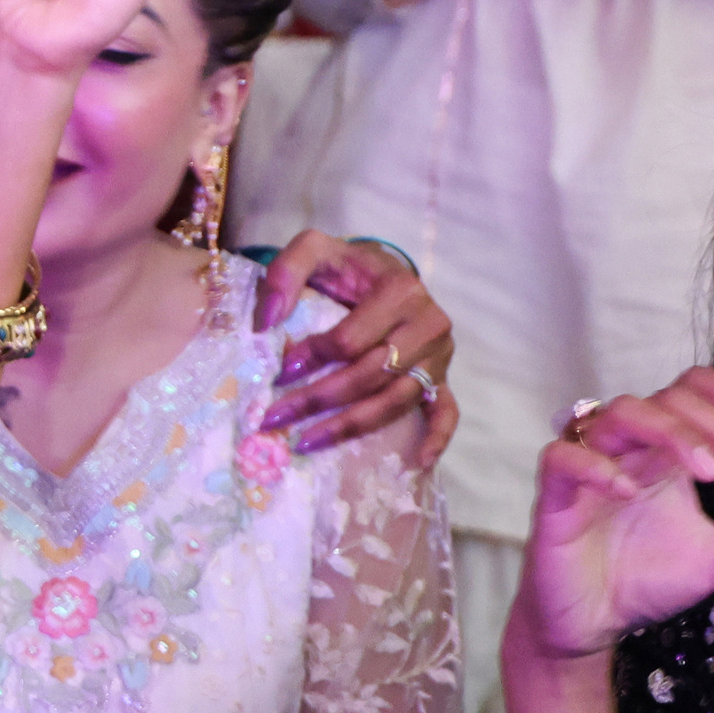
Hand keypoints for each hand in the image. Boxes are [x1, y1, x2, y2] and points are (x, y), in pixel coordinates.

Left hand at [253, 232, 458, 463]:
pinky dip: (437, 437)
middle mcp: (428, 325)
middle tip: (272, 418)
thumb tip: (267, 321)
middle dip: (317, 399)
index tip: (276, 372)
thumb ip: (287, 272)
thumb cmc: (345, 266)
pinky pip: (446, 412)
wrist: (380, 273)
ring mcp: (439, 357)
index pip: (350, 339)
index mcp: (401, 291)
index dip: (310, 358)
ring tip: (304, 442)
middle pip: (369, 375)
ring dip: (349, 426)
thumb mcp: (314, 250)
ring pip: (395, 401)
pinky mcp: (442, 378)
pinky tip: (418, 462)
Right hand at [512, 367, 713, 664]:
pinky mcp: (552, 497)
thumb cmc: (643, 581)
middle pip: (667, 397)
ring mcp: (587, 469)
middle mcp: (627, 448)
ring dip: (670, 433)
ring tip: (707, 476)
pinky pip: (563, 457)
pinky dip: (597, 466)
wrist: (587, 626)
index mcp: (665, 452)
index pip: (697, 390)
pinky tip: (631, 490)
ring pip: (619, 413)